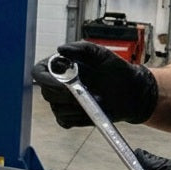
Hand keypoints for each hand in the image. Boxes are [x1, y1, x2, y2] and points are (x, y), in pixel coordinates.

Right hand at [30, 42, 158, 127]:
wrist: (132, 91)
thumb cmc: (116, 69)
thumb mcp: (100, 53)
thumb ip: (80, 48)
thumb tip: (60, 49)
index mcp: (59, 67)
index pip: (39, 72)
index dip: (45, 79)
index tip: (62, 82)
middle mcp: (57, 85)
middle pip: (46, 92)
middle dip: (64, 94)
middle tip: (83, 92)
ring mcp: (63, 102)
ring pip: (57, 108)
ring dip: (75, 106)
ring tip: (95, 99)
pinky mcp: (70, 117)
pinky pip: (64, 121)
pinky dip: (77, 117)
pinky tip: (91, 110)